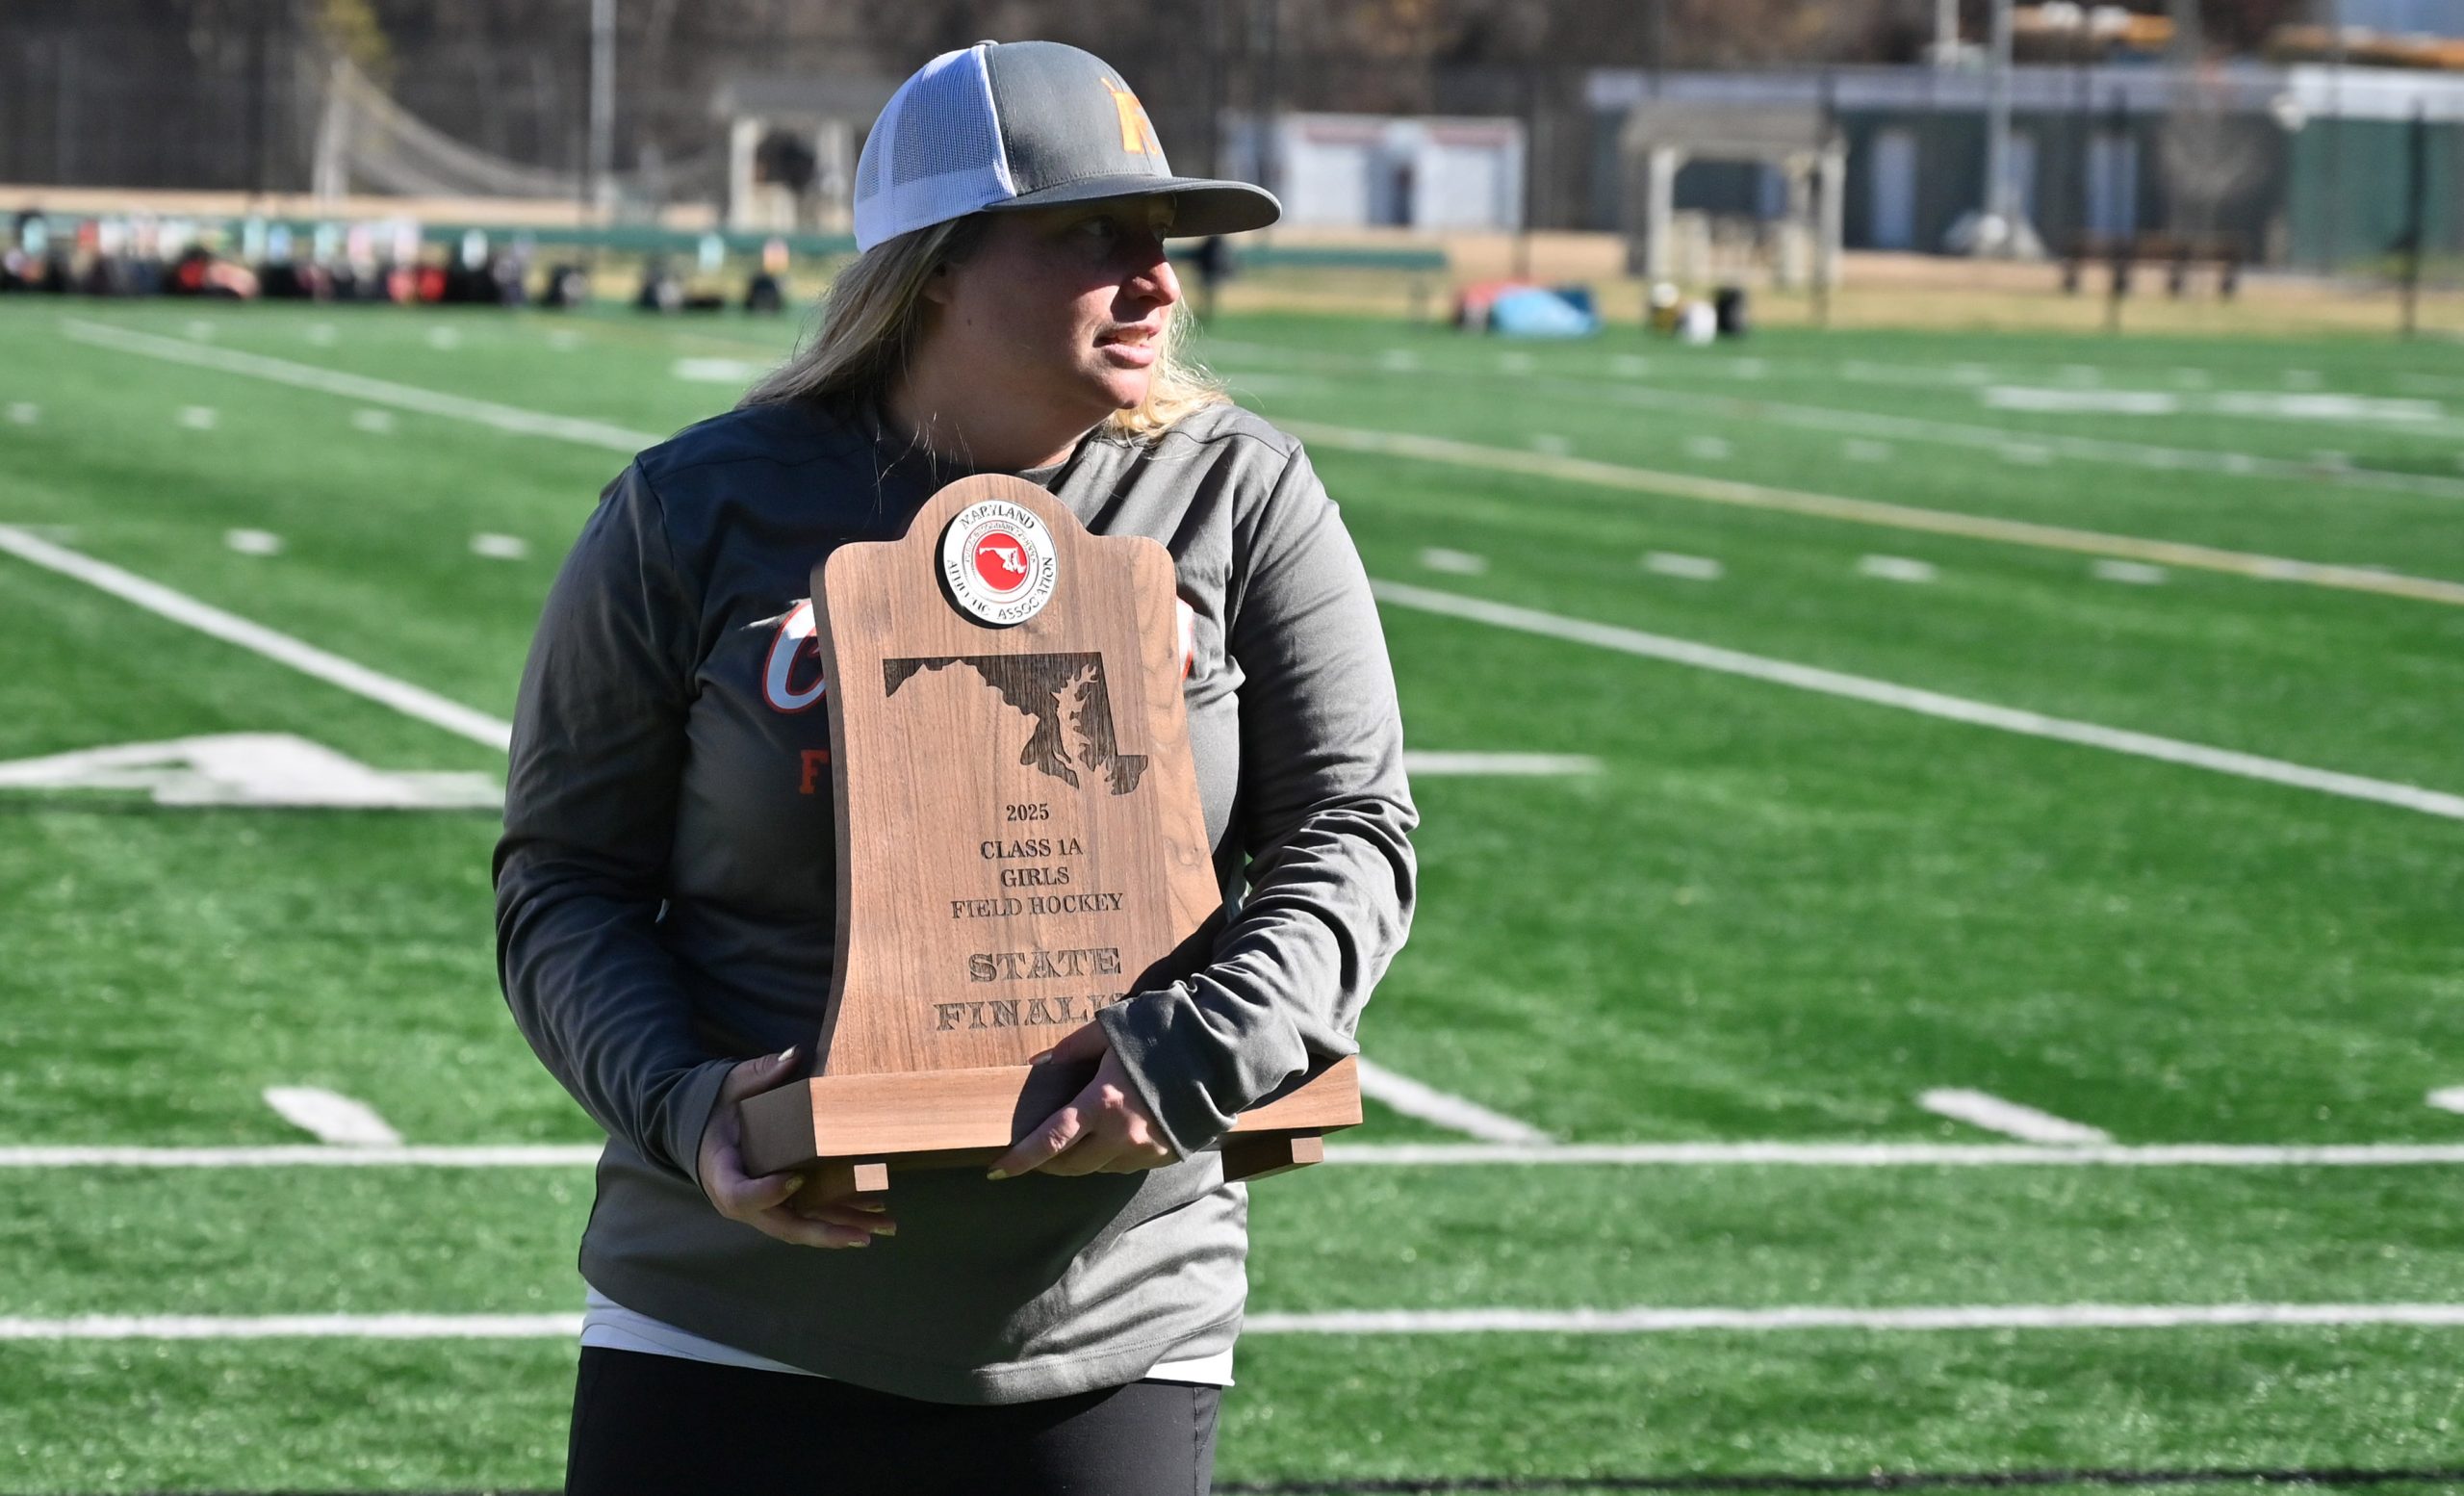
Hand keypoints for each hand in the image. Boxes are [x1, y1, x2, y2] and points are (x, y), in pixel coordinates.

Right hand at [697, 1047, 895, 1247]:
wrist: (708, 1131)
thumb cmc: (719, 1110)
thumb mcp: (732, 1087)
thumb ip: (758, 1075)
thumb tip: (793, 1055)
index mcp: (723, 1174)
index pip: (740, 1195)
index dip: (767, 1193)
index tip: (795, 1178)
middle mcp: (744, 1202)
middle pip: (783, 1225)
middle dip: (824, 1232)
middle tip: (860, 1235)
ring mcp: (765, 1207)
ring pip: (806, 1225)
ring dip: (845, 1229)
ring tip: (883, 1227)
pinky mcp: (784, 1203)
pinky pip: (814, 1214)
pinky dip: (844, 1215)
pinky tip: (876, 1212)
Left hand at [989, 1023, 1177, 1179]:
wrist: (1219, 1052)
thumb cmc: (1160, 1034)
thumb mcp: (1111, 1030)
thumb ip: (1073, 1048)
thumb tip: (1040, 1062)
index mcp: (1102, 1103)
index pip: (1051, 1141)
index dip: (1021, 1159)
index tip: (997, 1170)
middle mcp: (1122, 1134)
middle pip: (1072, 1165)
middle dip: (1049, 1163)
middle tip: (1038, 1154)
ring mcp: (1146, 1149)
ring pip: (1100, 1168)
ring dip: (1085, 1158)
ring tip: (1083, 1137)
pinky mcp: (1166, 1155)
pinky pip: (1129, 1165)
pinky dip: (1114, 1155)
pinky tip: (1117, 1135)